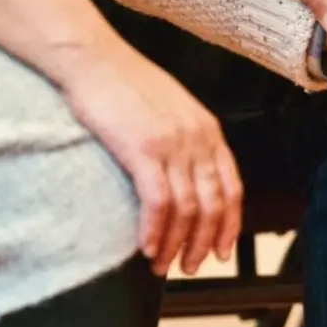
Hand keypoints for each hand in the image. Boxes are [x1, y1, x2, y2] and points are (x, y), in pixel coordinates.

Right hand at [56, 39, 242, 276]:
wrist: (94, 59)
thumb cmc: (125, 84)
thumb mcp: (172, 110)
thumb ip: (187, 140)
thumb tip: (188, 176)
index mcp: (209, 130)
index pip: (232, 188)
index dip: (229, 224)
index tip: (220, 251)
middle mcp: (198, 139)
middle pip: (213, 204)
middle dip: (203, 242)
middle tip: (190, 267)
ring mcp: (173, 144)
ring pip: (187, 208)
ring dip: (176, 244)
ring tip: (163, 265)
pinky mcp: (143, 149)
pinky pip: (158, 201)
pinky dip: (155, 231)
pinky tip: (146, 247)